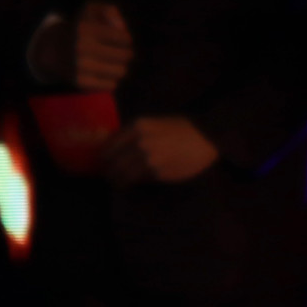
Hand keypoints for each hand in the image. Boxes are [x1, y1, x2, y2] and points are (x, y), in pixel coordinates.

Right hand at [37, 0, 135, 90]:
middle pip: (125, 56)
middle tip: (118, 52)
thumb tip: (122, 28)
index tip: (119, 39)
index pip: (124, 38)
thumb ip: (110, 10)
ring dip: (119, 67)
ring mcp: (80, 66)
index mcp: (85, 28)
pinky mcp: (81, 82)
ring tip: (111, 62)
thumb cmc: (82, 28)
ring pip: (121, 71)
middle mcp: (81, 47)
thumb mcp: (92, 9)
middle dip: (125, 53)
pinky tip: (102, 73)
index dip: (126, 39)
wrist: (55, 51)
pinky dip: (110, 80)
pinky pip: (111, 85)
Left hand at [102, 115, 218, 185]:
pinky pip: (141, 180)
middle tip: (107, 175)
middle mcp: (140, 142)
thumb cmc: (180, 128)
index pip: (110, 145)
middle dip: (108, 171)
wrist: (205, 138)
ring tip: (116, 183)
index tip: (102, 162)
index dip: (104, 156)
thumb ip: (134, 133)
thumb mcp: (153, 123)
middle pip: (114, 162)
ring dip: (118, 181)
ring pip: (124, 175)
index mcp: (137, 127)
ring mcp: (149, 159)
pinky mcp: (159, 174)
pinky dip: (135, 183)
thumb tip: (114, 147)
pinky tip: (134, 183)